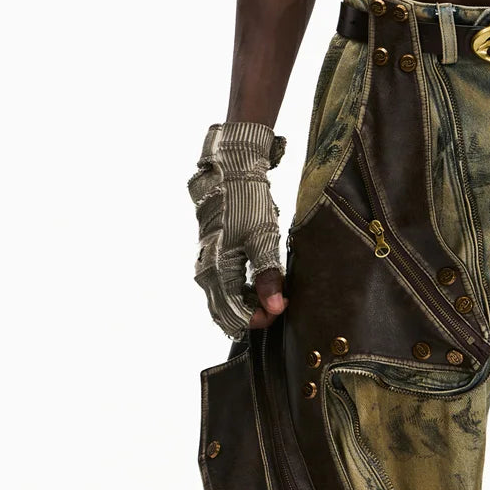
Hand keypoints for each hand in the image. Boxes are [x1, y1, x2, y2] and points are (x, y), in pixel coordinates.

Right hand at [189, 121, 288, 337]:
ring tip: (274, 289)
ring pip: (227, 301)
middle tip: (280, 299)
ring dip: (250, 302)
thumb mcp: (263, 239)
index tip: (283, 306)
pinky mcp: (212, 258)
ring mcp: (207, 266)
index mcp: (216, 271)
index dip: (261, 317)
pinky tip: (262, 281)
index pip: (236, 315)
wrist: (231, 172)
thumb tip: (275, 308)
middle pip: (228, 313)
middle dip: (256, 312)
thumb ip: (268, 276)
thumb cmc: (246, 202)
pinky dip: (244, 291)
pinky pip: (225, 287)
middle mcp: (206, 273)